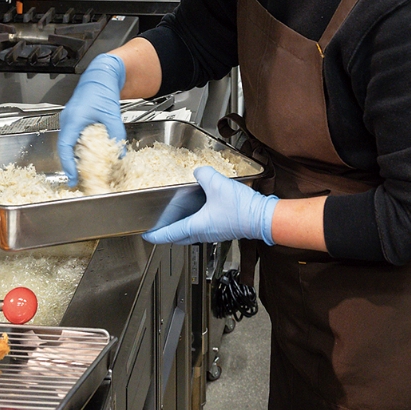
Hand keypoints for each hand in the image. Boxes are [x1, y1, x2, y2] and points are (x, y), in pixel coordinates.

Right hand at [57, 53, 125, 185]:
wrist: (100, 75)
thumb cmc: (102, 89)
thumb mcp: (112, 115)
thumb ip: (117, 135)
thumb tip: (120, 154)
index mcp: (74, 118)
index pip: (65, 147)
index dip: (67, 164)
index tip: (72, 177)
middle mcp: (67, 119)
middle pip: (64, 147)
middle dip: (70, 164)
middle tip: (78, 178)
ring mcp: (68, 118)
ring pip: (68, 142)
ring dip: (74, 157)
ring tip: (82, 170)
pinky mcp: (73, 118)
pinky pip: (71, 137)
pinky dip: (76, 147)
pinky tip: (86, 154)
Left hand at [142, 166, 277, 244]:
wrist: (264, 218)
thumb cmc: (242, 209)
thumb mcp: (217, 184)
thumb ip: (203, 175)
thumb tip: (198, 172)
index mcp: (197, 226)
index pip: (170, 234)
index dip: (156, 234)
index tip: (147, 235)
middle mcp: (204, 233)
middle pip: (179, 237)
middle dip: (167, 234)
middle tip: (159, 229)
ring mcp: (214, 233)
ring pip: (192, 234)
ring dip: (181, 229)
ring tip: (175, 220)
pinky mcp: (224, 229)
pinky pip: (204, 228)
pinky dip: (195, 223)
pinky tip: (199, 211)